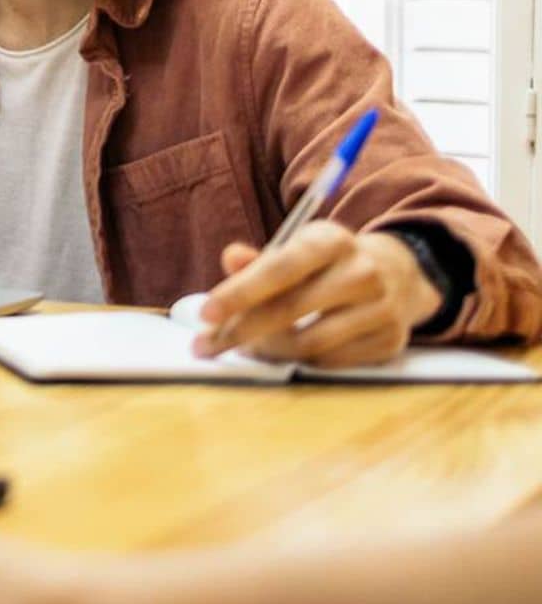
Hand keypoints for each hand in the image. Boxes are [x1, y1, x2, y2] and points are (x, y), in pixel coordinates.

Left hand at [195, 221, 441, 367]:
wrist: (398, 275)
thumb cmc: (327, 264)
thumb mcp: (296, 250)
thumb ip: (259, 260)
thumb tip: (230, 258)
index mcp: (331, 240)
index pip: (280, 268)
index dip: (240, 292)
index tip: (205, 314)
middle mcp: (362, 272)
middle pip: (290, 311)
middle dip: (240, 331)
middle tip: (205, 345)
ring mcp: (381, 309)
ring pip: (309, 344)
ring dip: (267, 350)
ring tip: (244, 347)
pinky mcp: (390, 342)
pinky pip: (330, 362)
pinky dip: (298, 360)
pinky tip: (284, 351)